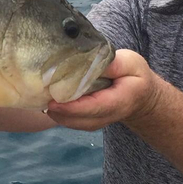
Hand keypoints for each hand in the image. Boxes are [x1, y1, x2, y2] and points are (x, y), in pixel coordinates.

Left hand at [45, 49, 160, 131]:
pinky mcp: (88, 122)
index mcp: (118, 102)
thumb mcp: (130, 63)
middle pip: (78, 120)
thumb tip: (90, 60)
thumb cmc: (134, 77)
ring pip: (71, 123)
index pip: (93, 108)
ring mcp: (96, 122)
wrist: (141, 98)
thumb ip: (111, 64)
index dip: (72, 106)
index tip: (53, 100)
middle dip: (58, 110)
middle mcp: (106, 117)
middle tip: (40, 93)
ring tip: (42, 94)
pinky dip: (58, 112)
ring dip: (56, 112)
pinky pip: (70, 121)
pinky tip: (49, 98)